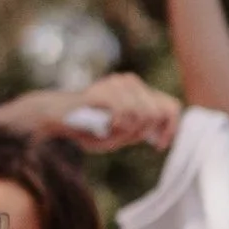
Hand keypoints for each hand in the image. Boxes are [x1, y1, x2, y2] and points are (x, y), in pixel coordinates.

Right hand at [41, 69, 179, 153]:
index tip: (157, 145)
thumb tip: (157, 131)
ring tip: (109, 130)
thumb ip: (140, 131)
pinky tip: (105, 126)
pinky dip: (116, 125)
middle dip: (142, 132)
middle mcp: (130, 83)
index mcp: (138, 92)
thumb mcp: (120, 135)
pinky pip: (125, 112)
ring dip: (126, 130)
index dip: (170, 128)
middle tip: (122, 138)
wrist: (57, 117)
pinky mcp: (105, 89)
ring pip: (143, 114)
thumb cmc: (88, 130)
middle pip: (157, 113)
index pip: (171, 106)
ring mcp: (118, 83)